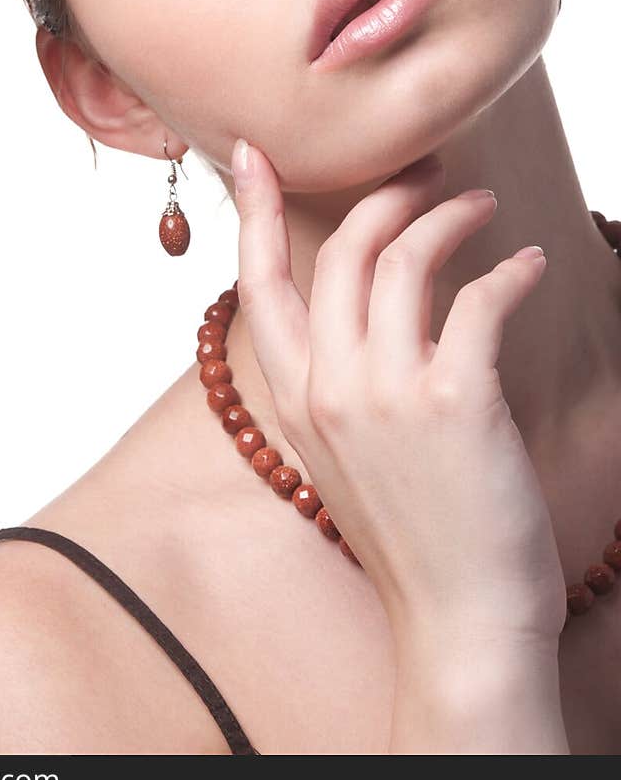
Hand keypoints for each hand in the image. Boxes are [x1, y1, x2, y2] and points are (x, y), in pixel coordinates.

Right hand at [230, 142, 567, 649]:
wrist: (459, 623)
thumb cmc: (413, 538)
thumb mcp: (344, 459)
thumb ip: (335, 386)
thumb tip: (361, 318)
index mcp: (295, 401)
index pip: (258, 286)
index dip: (255, 212)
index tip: (253, 155)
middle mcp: (329, 389)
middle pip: (339, 254)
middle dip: (383, 197)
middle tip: (426, 175)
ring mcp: (386, 394)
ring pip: (402, 260)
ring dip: (446, 217)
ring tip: (481, 207)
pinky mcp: (453, 401)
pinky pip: (476, 300)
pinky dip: (507, 270)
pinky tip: (526, 264)